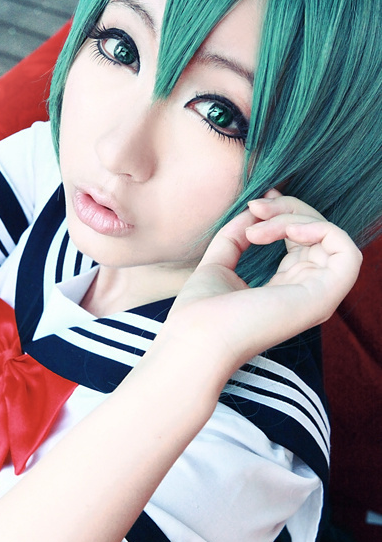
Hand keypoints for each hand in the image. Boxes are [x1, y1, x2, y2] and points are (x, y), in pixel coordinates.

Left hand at [163, 193, 361, 371]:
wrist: (194, 337)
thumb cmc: (200, 312)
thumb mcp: (219, 263)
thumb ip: (236, 237)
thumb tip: (253, 211)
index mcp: (284, 289)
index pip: (302, 241)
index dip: (285, 213)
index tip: (255, 203)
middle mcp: (306, 293)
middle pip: (318, 235)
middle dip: (288, 208)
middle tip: (255, 207)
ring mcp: (318, 298)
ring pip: (330, 237)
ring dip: (296, 218)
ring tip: (258, 227)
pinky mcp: (324, 298)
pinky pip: (347, 253)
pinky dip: (322, 230)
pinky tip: (288, 231)